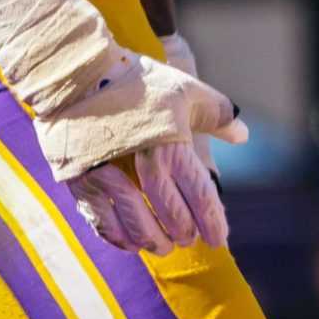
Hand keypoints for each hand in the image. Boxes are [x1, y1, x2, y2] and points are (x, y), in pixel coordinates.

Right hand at [0, 0, 245, 252]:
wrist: (75, 72)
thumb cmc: (136, 79)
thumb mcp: (185, 89)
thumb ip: (217, 114)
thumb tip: (243, 136)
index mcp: (168, 145)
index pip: (197, 194)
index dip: (211, 220)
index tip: (219, 240)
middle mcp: (138, 165)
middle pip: (167, 213)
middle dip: (182, 231)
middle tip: (189, 240)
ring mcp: (104, 176)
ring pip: (133, 223)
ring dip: (151, 240)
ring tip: (160, 247)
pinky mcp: (77, 180)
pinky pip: (99, 220)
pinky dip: (117, 236)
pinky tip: (127, 242)